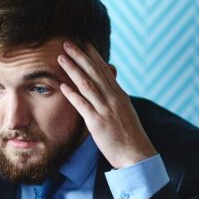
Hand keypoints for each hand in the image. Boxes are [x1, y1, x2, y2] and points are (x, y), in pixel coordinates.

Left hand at [57, 41, 156, 168]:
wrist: (137, 156)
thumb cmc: (129, 135)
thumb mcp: (125, 111)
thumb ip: (115, 97)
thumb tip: (110, 85)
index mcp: (120, 95)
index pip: (104, 70)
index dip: (93, 56)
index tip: (83, 43)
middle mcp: (114, 99)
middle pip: (94, 72)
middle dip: (80, 56)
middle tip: (67, 43)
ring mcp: (106, 110)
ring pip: (87, 85)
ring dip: (73, 70)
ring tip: (61, 58)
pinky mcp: (98, 123)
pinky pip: (83, 105)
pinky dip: (72, 94)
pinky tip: (62, 85)